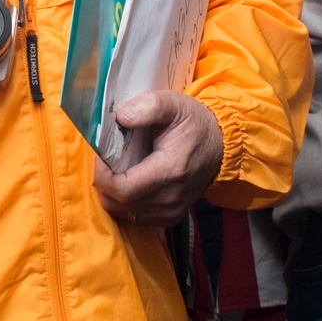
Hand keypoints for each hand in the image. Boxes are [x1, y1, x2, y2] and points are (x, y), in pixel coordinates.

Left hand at [92, 91, 222, 226]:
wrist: (220, 144)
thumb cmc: (194, 123)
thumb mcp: (173, 104)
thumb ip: (148, 106)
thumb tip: (122, 116)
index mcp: (170, 170)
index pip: (123, 189)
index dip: (102, 175)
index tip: (101, 156)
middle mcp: (171, 197)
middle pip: (118, 203)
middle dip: (104, 182)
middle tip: (108, 160)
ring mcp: (171, 210)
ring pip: (123, 213)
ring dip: (113, 193)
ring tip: (119, 169)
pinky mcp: (170, 217)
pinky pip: (134, 217)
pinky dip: (125, 202)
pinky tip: (131, 180)